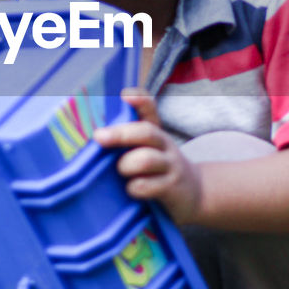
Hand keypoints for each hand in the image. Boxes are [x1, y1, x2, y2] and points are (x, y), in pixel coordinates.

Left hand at [93, 88, 202, 226]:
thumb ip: (126, 141)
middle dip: (120, 134)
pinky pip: (148, 186)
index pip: (149, 109)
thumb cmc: (158, 170)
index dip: (139, 100)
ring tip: (121, 171)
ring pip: (146, 159)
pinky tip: (131, 190)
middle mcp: (164, 145)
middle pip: (146, 132)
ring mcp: (170, 166)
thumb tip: (93, 138)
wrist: (195, 193)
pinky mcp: (171, 188)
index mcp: (155, 133)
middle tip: (99, 137)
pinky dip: (134, 188)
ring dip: (127, 165)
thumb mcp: (147, 150)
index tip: (124, 95)